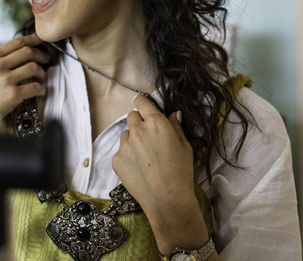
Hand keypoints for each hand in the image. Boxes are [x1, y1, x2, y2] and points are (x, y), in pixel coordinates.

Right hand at [0, 34, 48, 131]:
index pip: (16, 43)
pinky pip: (35, 87)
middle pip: (28, 52)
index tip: (40, 41)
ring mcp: (6, 80)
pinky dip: (41, 89)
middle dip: (41, 55)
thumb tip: (11, 57)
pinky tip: (40, 91)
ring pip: (34, 68)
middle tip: (46, 60)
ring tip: (41, 78)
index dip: (32, 40)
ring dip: (42, 73)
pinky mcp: (13, 95)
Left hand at [112, 96, 208, 253]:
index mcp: (157, 123)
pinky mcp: (117, 159)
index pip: (142, 103)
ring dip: (133, 139)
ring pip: (126, 134)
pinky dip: (128, 155)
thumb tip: (173, 113)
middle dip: (139, 122)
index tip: (141, 104)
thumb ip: (176, 126)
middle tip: (149, 136)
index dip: (142, 102)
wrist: (168, 199)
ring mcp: (125, 145)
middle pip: (132, 116)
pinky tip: (140, 168)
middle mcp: (138, 130)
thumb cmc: (181, 173)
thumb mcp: (185, 146)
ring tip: (145, 156)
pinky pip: (121, 151)